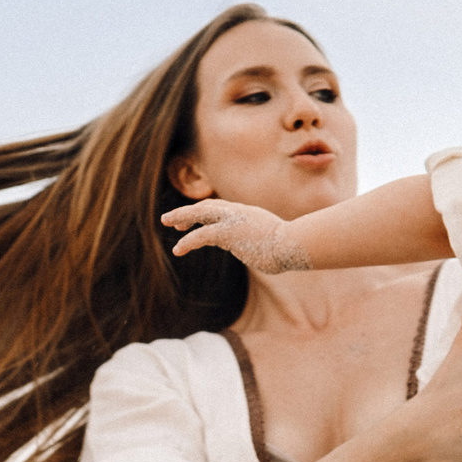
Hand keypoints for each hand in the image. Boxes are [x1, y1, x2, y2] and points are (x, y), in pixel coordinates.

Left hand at [163, 199, 310, 272]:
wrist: (295, 244)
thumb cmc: (291, 247)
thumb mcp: (275, 241)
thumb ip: (263, 243)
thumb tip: (265, 254)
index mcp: (248, 214)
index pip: (221, 209)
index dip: (205, 212)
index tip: (194, 221)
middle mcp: (238, 212)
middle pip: (207, 206)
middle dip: (188, 212)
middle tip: (171, 219)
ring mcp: (232, 220)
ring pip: (200, 214)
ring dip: (181, 217)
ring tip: (166, 222)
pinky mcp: (227, 233)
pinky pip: (201, 235)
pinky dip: (187, 241)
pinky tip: (177, 249)